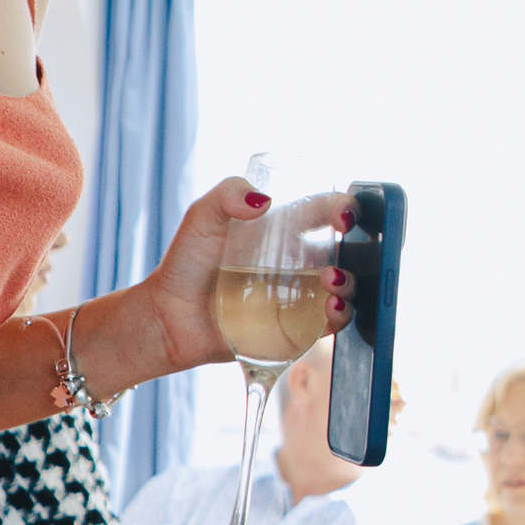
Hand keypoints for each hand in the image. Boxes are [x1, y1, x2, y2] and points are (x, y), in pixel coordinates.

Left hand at [139, 177, 354, 378]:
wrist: (168, 316)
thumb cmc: (185, 263)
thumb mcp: (202, 217)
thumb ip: (227, 195)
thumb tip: (263, 201)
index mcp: (283, 230)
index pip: (324, 213)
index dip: (344, 209)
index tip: (344, 216)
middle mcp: (297, 262)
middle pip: (344, 251)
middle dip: (356, 248)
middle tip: (339, 250)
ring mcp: (297, 295)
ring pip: (343, 289)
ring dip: (349, 284)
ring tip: (331, 281)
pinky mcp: (293, 328)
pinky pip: (328, 324)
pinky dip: (338, 317)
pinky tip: (329, 310)